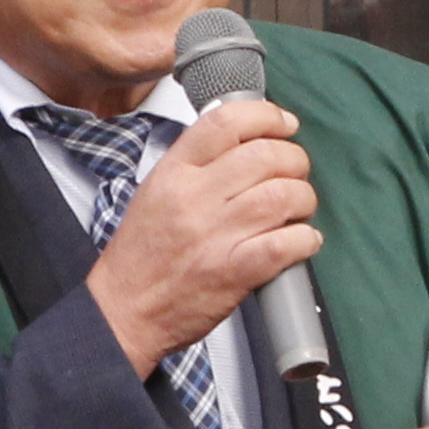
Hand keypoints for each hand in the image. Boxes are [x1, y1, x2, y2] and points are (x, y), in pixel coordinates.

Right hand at [85, 100, 316, 371]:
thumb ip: (196, 165)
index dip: (266, 116)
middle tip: (295, 174)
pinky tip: (303, 240)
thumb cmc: (141, 256)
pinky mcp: (235, 272)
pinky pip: (286, 243)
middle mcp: (194, 198)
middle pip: (265, 155)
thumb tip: (246, 142)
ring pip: (282, 195)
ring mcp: (216, 235)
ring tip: (298, 209)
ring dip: (303, 199)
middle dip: (294, 160)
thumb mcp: (155, 192)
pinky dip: (305, 239)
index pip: (226, 122)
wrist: (124, 311)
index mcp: (173, 173)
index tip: (285, 125)